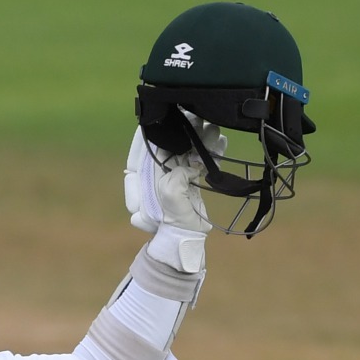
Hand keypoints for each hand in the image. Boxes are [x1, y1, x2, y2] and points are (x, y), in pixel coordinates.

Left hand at [124, 113, 225, 272]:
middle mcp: (155, 177)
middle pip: (166, 148)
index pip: (140, 153)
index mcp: (143, 180)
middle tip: (197, 117)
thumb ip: (174, 179)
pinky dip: (209, 153)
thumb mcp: (170, 200)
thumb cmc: (173, 224)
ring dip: (200, 140)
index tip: (156, 117)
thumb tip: (186, 166)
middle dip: (182, 132)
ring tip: (214, 128)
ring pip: (185, 152)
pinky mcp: (188, 182)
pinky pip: (197, 163)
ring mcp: (173, 179)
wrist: (186, 242)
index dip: (146, 135)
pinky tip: (220, 141)